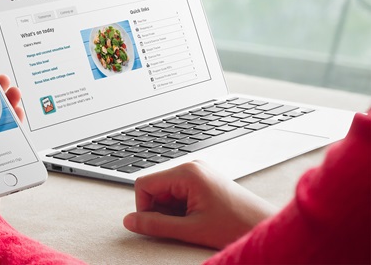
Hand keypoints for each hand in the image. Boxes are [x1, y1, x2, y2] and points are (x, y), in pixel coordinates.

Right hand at [123, 160, 276, 248]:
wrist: (265, 225)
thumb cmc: (236, 224)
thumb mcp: (190, 229)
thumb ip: (156, 225)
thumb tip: (130, 221)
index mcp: (187, 172)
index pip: (144, 184)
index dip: (143, 207)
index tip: (155, 225)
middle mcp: (191, 167)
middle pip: (154, 187)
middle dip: (160, 209)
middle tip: (180, 226)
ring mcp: (198, 172)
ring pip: (166, 192)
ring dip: (172, 211)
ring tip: (194, 223)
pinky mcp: (203, 180)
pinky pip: (179, 192)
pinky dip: (181, 209)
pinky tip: (197, 218)